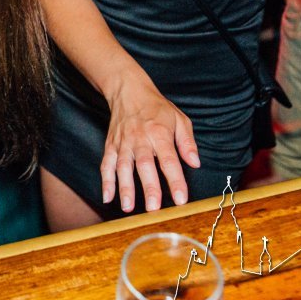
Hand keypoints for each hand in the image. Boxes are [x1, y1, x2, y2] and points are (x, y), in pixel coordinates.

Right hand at [100, 77, 199, 212]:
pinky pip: (106, 164)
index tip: (181, 199)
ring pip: (123, 167)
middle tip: (153, 209)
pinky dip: (105, 181)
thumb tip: (195, 163)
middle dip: (149, 187)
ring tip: (128, 207)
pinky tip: (107, 196)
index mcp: (159, 133)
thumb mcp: (179, 119)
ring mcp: (123, 143)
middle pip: (144, 165)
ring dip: (125, 187)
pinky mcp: (110, 145)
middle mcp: (140, 139)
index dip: (175, 180)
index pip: (169, 160)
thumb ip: (187, 142)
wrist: (128, 91)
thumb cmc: (156, 108)